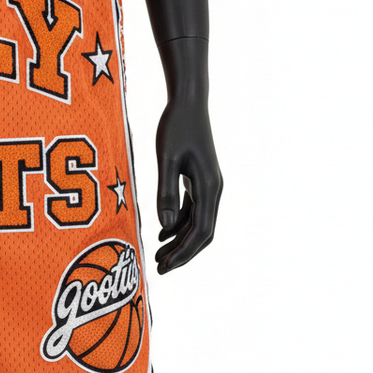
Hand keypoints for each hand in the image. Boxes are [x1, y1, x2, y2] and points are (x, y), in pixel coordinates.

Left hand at [154, 98, 221, 273]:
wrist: (189, 103)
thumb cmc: (176, 127)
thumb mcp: (166, 159)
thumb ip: (166, 191)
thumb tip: (164, 226)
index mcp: (209, 187)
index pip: (200, 231)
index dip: (183, 252)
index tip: (165, 267)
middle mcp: (213, 190)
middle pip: (202, 233)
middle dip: (183, 253)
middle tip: (161, 269)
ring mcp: (207, 186)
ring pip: (197, 223)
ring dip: (179, 241)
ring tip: (158, 256)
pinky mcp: (198, 180)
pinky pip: (191, 211)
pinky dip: (178, 224)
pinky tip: (161, 233)